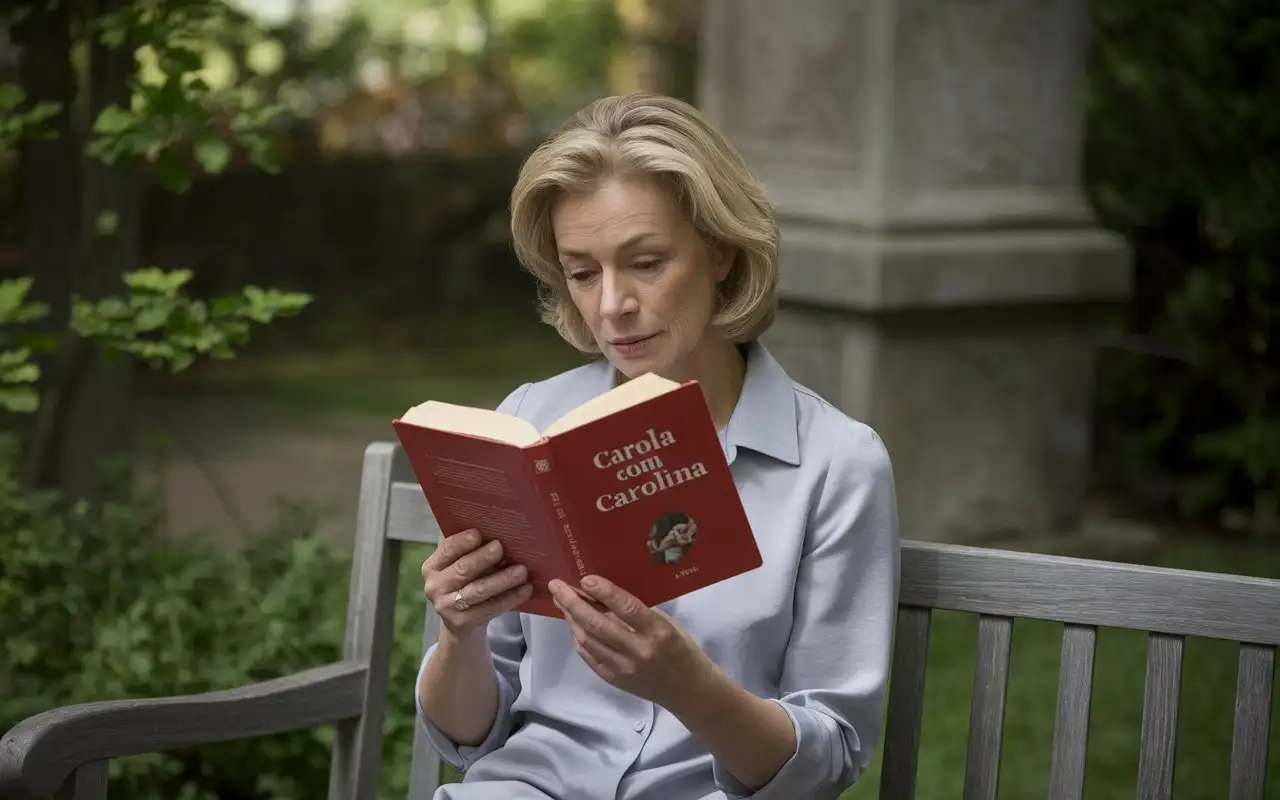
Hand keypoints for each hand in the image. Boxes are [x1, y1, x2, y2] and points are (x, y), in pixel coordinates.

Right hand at [422, 529, 531, 638]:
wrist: (461, 624)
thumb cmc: (465, 584)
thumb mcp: (461, 566)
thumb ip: (471, 551)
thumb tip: (497, 533)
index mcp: (432, 566)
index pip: (446, 549)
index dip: (462, 541)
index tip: (479, 533)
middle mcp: (434, 586)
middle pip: (463, 569)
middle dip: (483, 558)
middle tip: (501, 548)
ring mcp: (446, 607)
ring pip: (478, 590)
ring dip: (502, 579)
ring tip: (522, 571)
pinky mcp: (462, 622)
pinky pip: (490, 607)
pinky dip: (510, 597)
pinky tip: (525, 589)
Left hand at [549, 575, 709, 707]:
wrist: (688, 690)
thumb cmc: (681, 649)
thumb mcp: (667, 624)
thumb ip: (638, 612)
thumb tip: (603, 594)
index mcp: (658, 632)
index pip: (626, 608)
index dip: (604, 592)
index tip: (584, 578)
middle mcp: (639, 651)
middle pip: (598, 625)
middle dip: (573, 603)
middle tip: (556, 586)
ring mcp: (624, 668)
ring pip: (588, 640)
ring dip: (571, 619)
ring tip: (561, 601)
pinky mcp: (614, 680)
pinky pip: (588, 656)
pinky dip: (578, 638)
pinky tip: (572, 624)